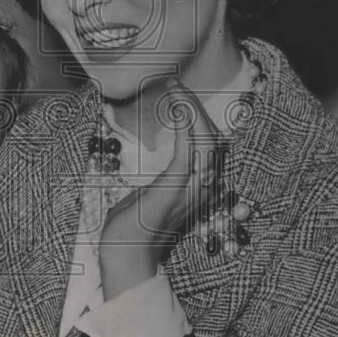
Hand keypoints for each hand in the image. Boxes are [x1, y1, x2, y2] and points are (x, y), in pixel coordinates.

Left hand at [99, 80, 223, 299]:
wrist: (124, 251)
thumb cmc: (131, 227)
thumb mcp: (150, 197)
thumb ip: (160, 181)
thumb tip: (154, 166)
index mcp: (199, 189)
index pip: (210, 146)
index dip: (200, 119)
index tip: (182, 97)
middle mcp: (203, 188)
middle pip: (212, 137)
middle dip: (196, 107)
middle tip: (177, 85)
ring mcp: (193, 188)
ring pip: (205, 138)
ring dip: (190, 109)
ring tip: (175, 89)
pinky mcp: (177, 185)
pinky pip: (189, 148)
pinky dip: (184, 124)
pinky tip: (176, 107)